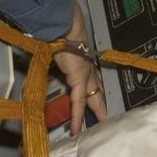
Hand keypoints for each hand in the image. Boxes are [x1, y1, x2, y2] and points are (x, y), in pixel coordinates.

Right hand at [51, 3, 106, 135]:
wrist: (66, 28)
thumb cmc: (62, 33)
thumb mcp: (60, 47)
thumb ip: (59, 53)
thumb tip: (50, 51)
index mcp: (85, 61)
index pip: (93, 79)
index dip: (95, 89)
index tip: (97, 96)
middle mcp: (88, 69)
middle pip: (97, 90)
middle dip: (101, 105)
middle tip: (106, 117)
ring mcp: (86, 75)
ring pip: (92, 98)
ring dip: (96, 113)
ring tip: (100, 126)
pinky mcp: (79, 80)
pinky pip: (78, 103)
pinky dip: (77, 116)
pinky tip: (76, 128)